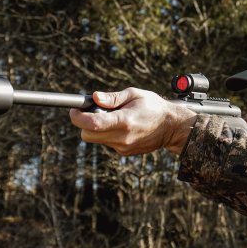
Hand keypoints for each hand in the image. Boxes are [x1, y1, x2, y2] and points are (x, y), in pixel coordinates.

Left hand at [69, 88, 197, 155]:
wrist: (171, 127)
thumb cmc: (153, 107)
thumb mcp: (134, 95)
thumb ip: (112, 98)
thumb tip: (94, 97)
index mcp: (124, 121)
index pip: (92, 123)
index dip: (78, 117)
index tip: (75, 110)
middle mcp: (122, 137)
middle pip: (87, 136)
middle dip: (84, 124)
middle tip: (93, 111)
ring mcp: (123, 147)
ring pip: (96, 140)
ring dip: (97, 128)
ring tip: (114, 117)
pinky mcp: (125, 152)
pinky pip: (107, 143)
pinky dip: (107, 134)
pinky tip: (121, 126)